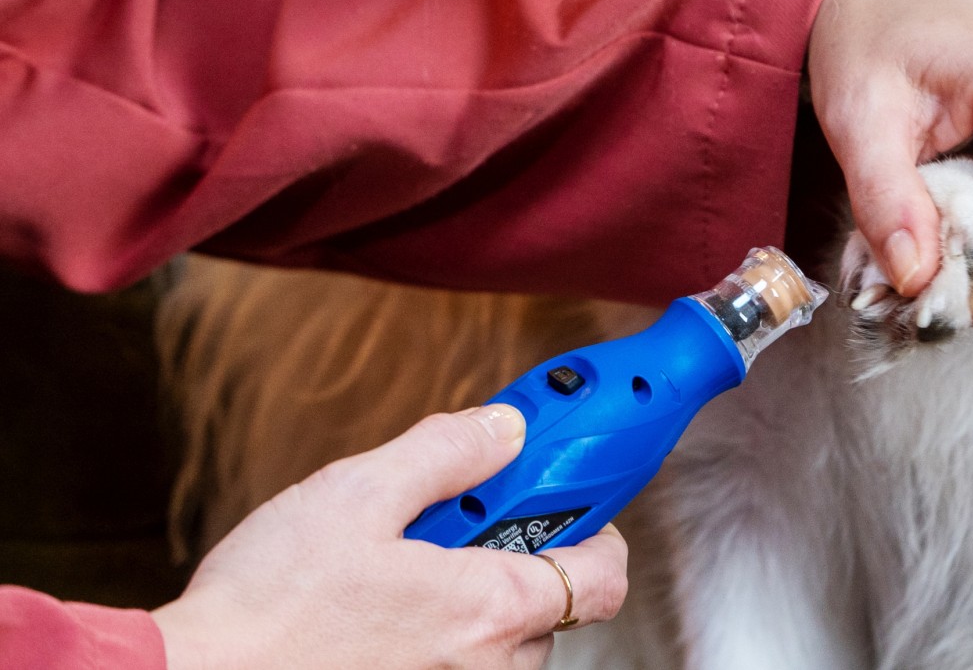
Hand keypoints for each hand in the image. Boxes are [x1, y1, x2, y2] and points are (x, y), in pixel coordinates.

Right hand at [152, 406, 627, 669]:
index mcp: (488, 608)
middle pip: (553, 603)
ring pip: (503, 639)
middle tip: (455, 518)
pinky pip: (459, 663)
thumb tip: (507, 427)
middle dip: (517, 553)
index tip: (563, 490)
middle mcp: (487, 666)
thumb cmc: (268, 606)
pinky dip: (439, 632)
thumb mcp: (356, 493)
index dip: (595, 523)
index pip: (604, 575)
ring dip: (474, 596)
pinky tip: (382, 607)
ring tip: (402, 564)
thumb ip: (446, 452)